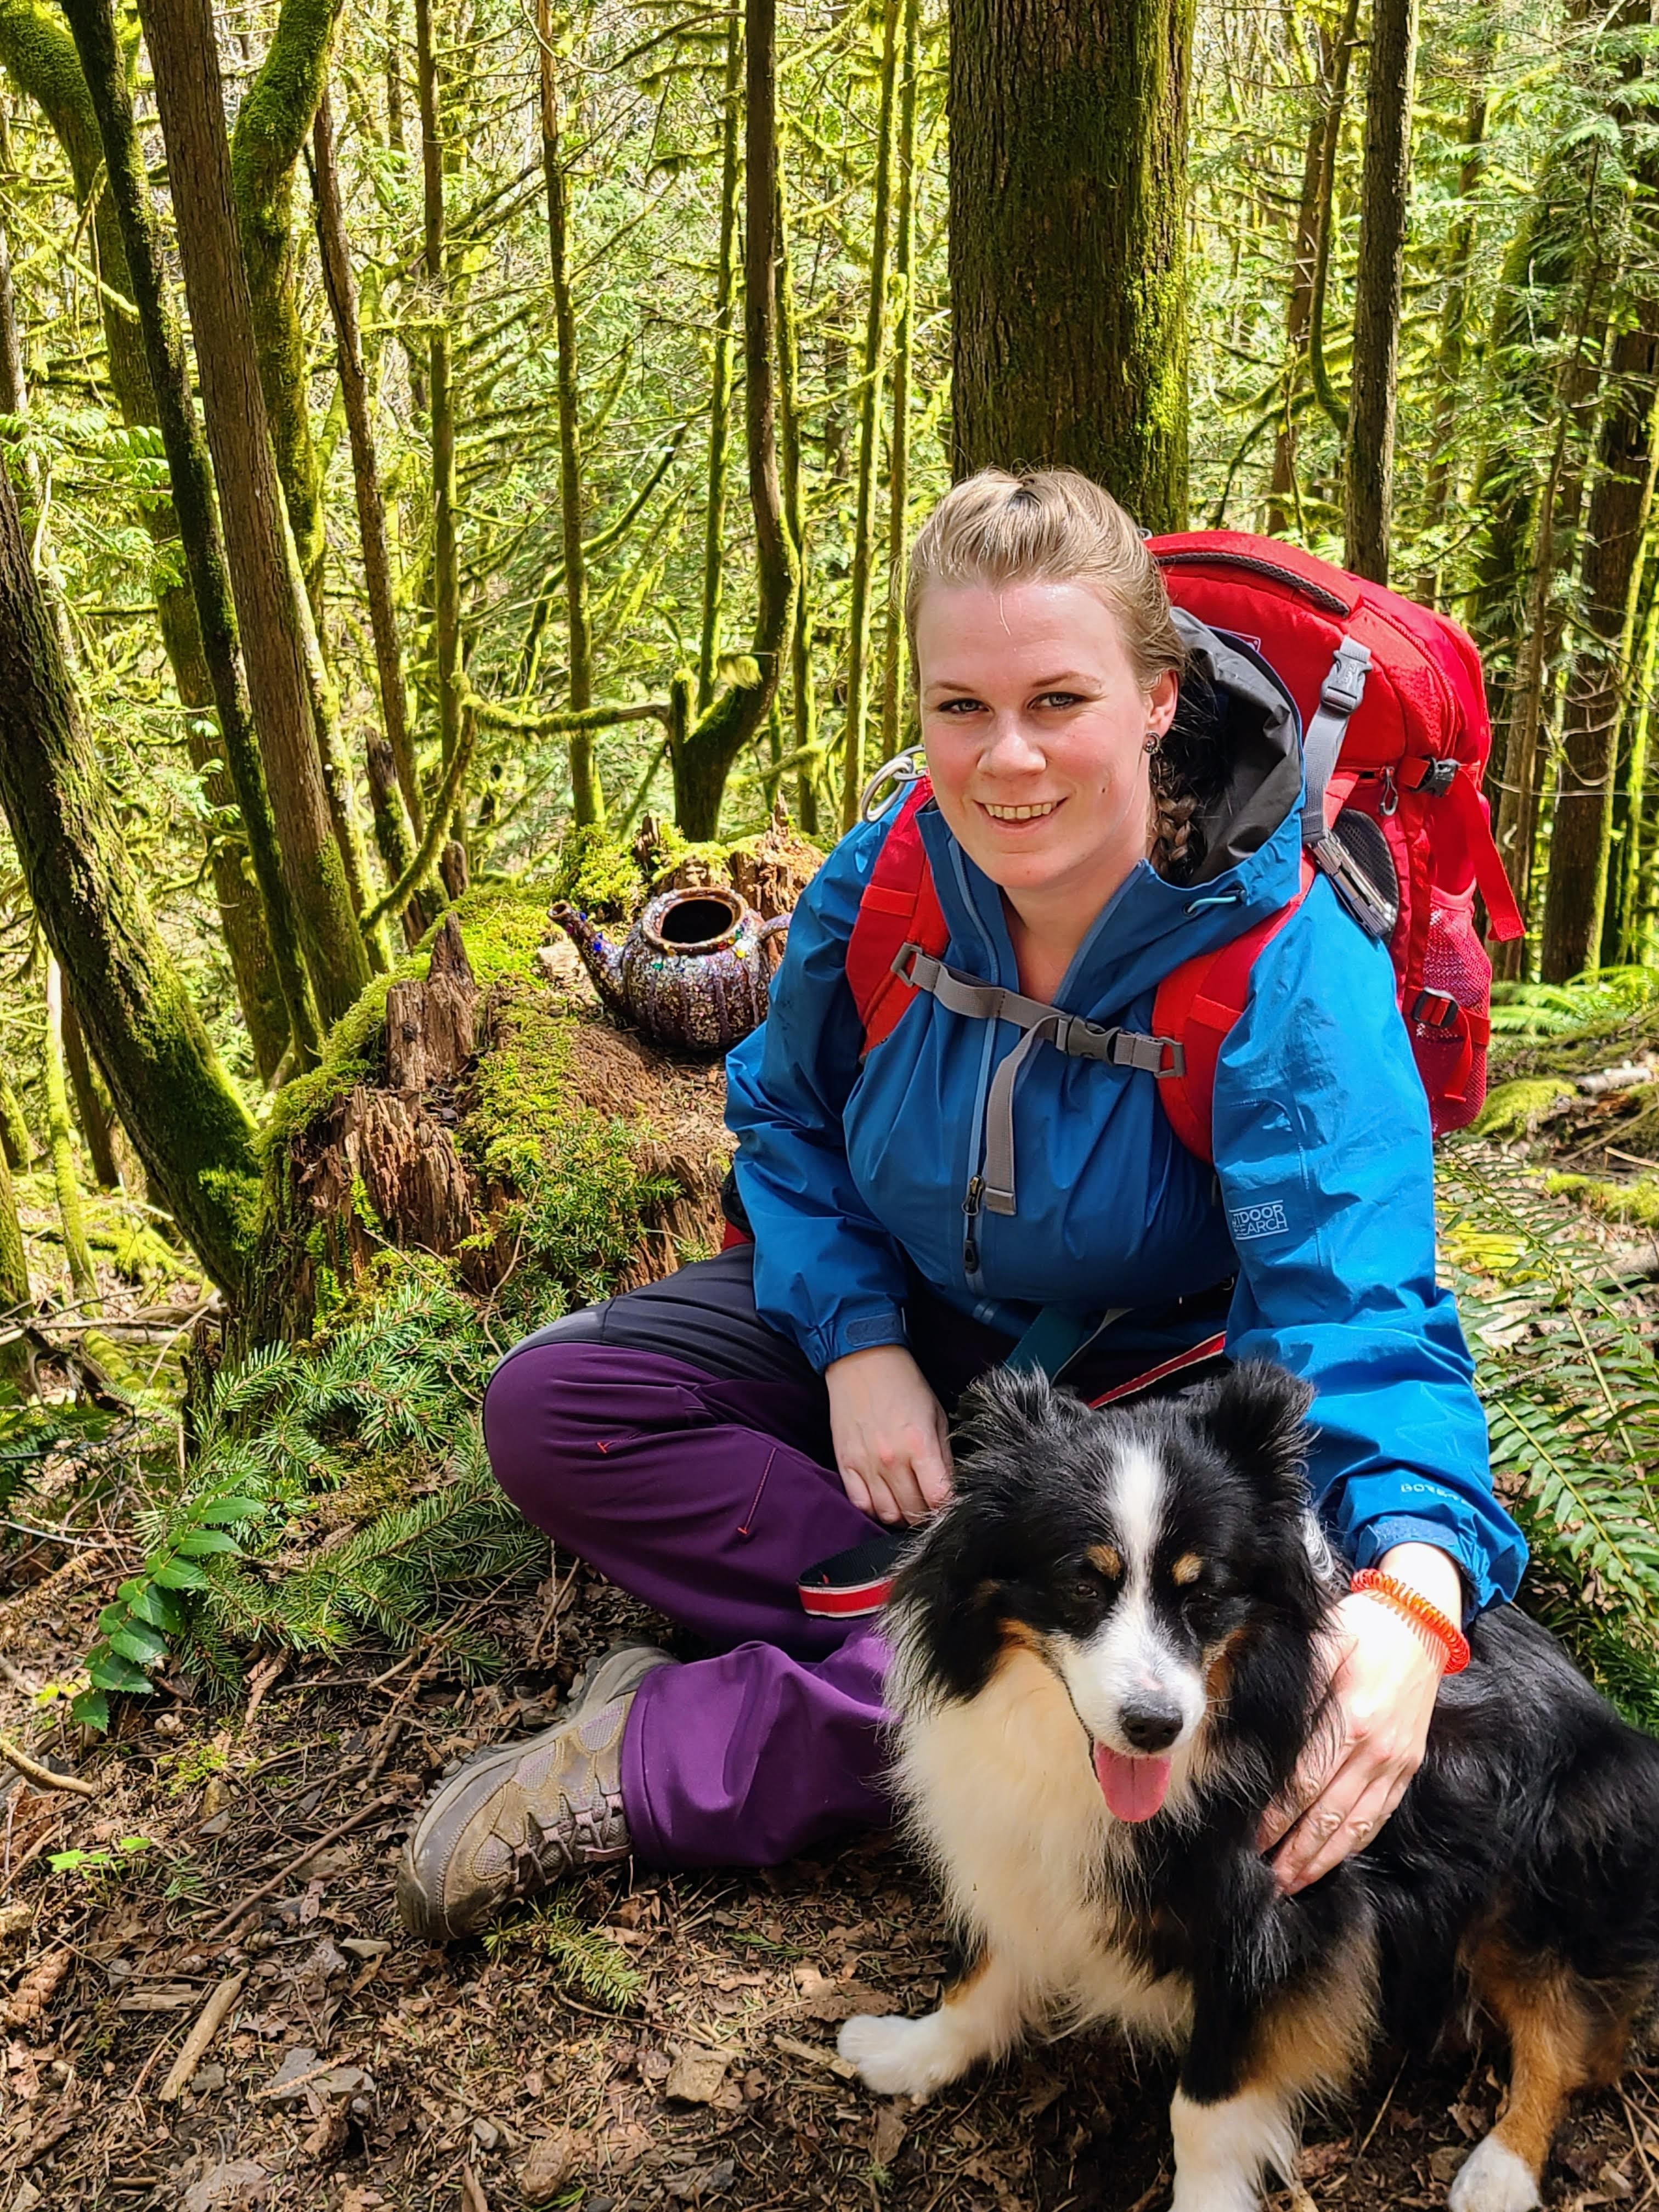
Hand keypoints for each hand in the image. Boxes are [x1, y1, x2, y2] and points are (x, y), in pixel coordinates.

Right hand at [823, 1344, 953, 1526]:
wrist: (862, 1360)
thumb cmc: (904, 1384)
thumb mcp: (936, 1414)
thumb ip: (944, 1454)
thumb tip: (950, 1486)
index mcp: (919, 1444)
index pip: (939, 1498)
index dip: (948, 1508)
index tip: (951, 1506)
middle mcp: (892, 1459)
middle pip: (913, 1511)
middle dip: (926, 1514)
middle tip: (930, 1505)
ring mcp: (866, 1464)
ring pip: (887, 1514)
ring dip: (902, 1516)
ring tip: (909, 1504)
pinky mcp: (845, 1463)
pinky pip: (860, 1504)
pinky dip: (875, 1509)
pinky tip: (885, 1500)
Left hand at [1259, 1543, 1460, 1894]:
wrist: (1421, 1622)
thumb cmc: (1363, 1628)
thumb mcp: (1324, 1643)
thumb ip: (1296, 1686)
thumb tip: (1260, 1724)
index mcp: (1352, 1716)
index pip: (1305, 1780)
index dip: (1277, 1815)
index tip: (1250, 1838)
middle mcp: (1377, 1747)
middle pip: (1329, 1812)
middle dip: (1295, 1850)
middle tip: (1265, 1880)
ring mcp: (1397, 1761)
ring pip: (1356, 1823)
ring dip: (1323, 1857)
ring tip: (1292, 1883)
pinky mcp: (1408, 1766)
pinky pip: (1380, 1813)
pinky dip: (1356, 1841)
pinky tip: (1333, 1859)